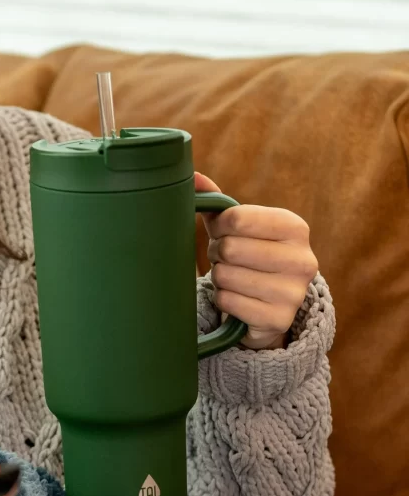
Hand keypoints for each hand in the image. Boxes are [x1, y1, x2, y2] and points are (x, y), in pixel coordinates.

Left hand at [195, 173, 317, 350]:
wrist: (268, 304)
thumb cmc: (247, 253)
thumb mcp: (237, 225)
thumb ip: (216, 200)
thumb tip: (191, 175)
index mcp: (295, 227)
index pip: (236, 218)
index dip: (218, 226)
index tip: (222, 232)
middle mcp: (304, 259)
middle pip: (229, 248)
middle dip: (217, 254)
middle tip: (226, 259)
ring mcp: (294, 292)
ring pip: (226, 276)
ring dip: (219, 278)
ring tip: (233, 277)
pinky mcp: (279, 319)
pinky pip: (228, 302)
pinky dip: (223, 300)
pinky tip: (237, 298)